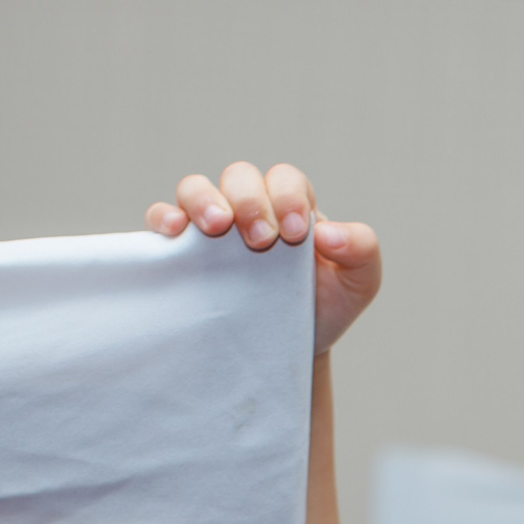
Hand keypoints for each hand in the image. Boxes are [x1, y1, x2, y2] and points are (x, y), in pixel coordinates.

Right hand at [147, 162, 381, 354]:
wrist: (293, 347)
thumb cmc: (325, 306)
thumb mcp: (359, 282)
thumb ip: (361, 249)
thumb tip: (329, 231)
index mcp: (290, 205)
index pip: (284, 180)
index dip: (288, 197)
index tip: (296, 235)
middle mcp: (249, 207)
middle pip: (239, 176)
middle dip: (251, 201)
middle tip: (262, 240)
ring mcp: (213, 226)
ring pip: (196, 188)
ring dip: (204, 200)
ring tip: (218, 227)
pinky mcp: (183, 250)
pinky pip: (163, 217)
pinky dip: (164, 217)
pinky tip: (175, 233)